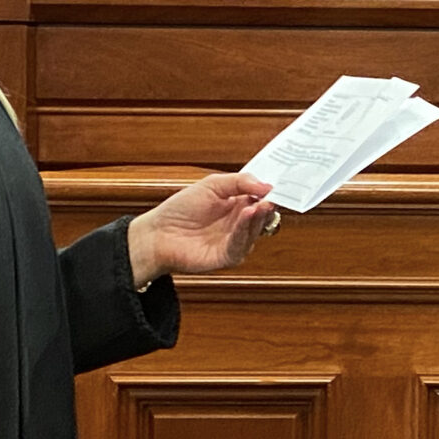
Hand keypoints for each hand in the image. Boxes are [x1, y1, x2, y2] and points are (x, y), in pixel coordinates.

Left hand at [127, 174, 277, 286]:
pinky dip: (245, 230)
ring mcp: (235, 241)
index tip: (280, 184)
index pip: (261, 199)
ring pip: (255, 230)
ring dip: (259, 217)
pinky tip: (246, 216)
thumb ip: (240, 182)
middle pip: (263, 216)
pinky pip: (241, 244)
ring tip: (260, 205)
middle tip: (273, 196)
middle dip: (268, 206)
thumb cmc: (180, 210)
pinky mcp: (228, 256)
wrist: (158, 234)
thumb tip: (267, 185)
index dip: (270, 193)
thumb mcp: (212, 185)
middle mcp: (239, 224)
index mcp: (238, 205)